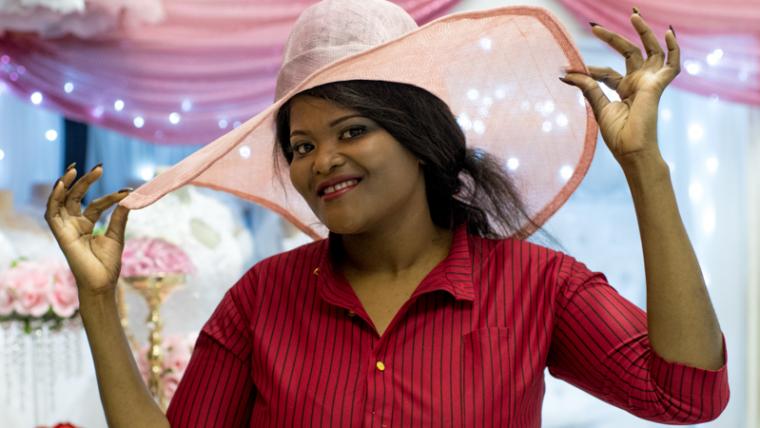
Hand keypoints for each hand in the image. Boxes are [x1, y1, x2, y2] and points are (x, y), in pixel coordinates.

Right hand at [44, 164, 130, 296]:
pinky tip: (62, 185)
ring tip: (75, 169)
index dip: (110, 196)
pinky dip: (54, 199)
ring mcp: (66, 229)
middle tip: (99, 167)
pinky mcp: (60, 235)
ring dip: (66, 184)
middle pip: (75, 197)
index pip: (96, 204)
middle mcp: (74, 225)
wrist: (103, 283)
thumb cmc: (108, 265)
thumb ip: (119, 217)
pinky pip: (52, 214)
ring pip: (61, 201)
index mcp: (86, 225)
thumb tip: (129, 198)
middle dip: (84, 181)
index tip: (127, 191)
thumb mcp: (116, 236)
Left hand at [560, 10, 678, 164]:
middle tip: (594, 27)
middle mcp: (638, 83)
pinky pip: (673, 62)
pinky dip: (674, 47)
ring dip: (644, 32)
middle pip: (628, 53)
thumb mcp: (599, 106)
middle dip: (613, 38)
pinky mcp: (658, 85)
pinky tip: (668, 32)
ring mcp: (649, 82)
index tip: (569, 70)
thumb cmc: (618, 135)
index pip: (607, 72)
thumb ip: (587, 86)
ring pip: (651, 50)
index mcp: (624, 91)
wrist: (632, 150)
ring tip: (634, 15)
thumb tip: (566, 73)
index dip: (589, 70)